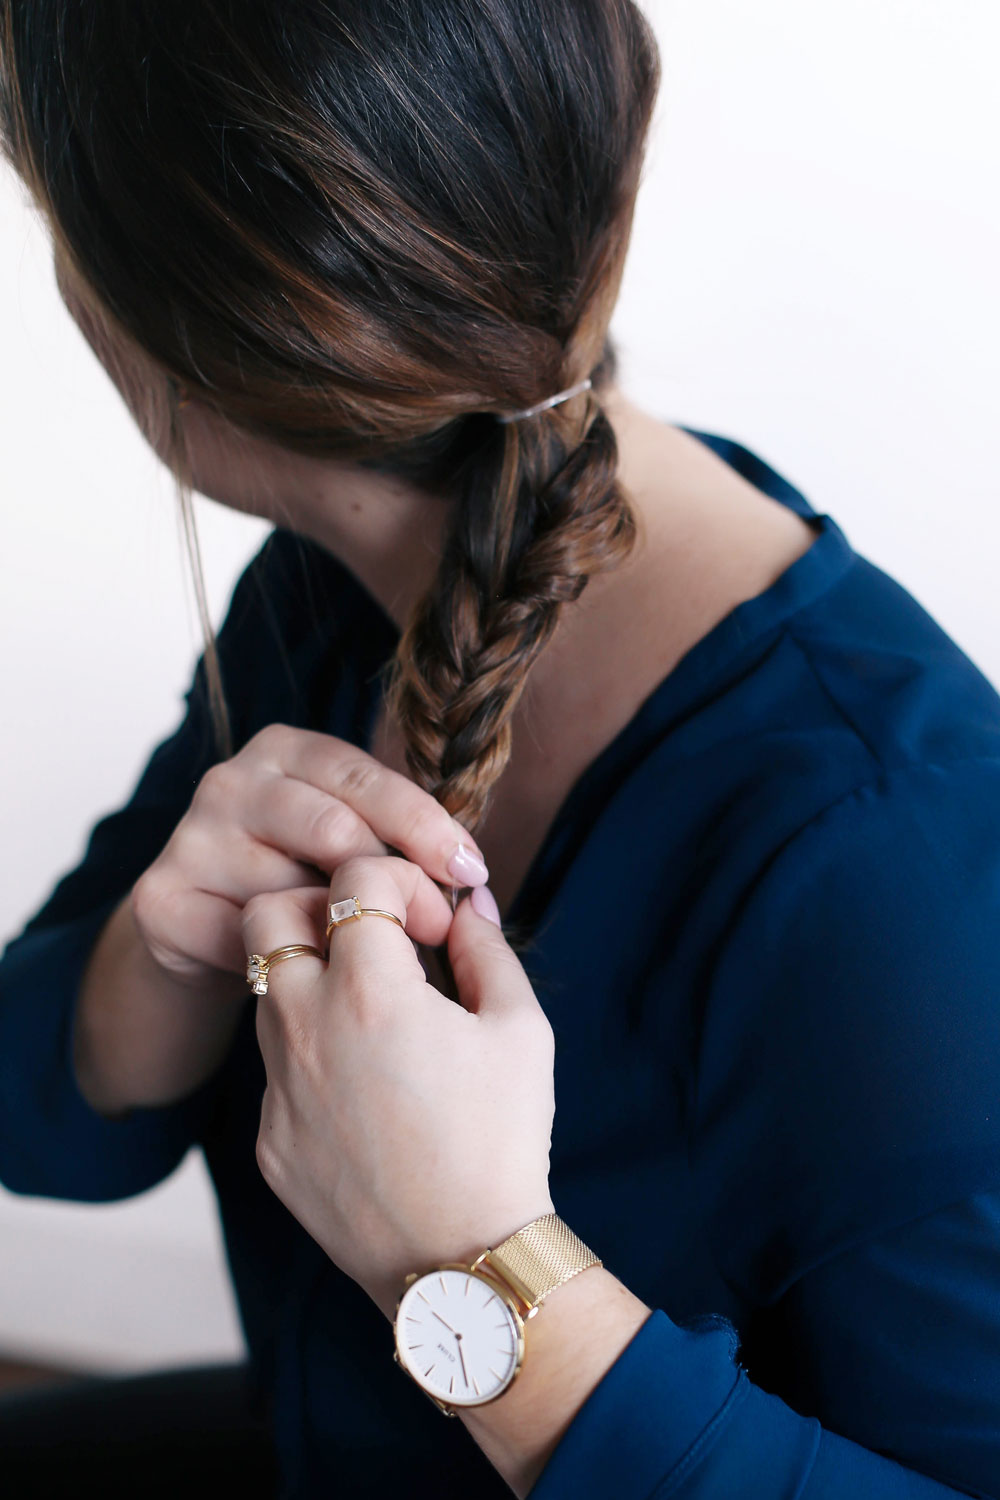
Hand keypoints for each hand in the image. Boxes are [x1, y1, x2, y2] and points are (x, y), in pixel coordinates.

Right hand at [130, 723, 488, 992]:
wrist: (205, 940)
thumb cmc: (303, 883)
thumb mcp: (351, 846)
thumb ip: (398, 842)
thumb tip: (470, 879)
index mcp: (287, 750)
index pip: (364, 777)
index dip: (424, 825)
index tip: (471, 870)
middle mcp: (232, 780)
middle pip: (332, 828)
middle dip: (394, 882)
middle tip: (436, 927)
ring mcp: (191, 836)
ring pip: (291, 888)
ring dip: (339, 932)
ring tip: (371, 959)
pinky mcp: (161, 897)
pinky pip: (245, 937)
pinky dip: (285, 962)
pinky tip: (310, 977)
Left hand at [245, 854, 556, 1319]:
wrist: (460, 1264)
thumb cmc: (502, 1140)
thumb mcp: (521, 1030)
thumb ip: (487, 949)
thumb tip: (467, 905)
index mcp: (371, 991)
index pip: (354, 876)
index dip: (401, 880)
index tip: (432, 922)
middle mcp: (306, 1028)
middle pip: (271, 913)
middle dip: (322, 904)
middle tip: (374, 938)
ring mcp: (277, 1086)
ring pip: (267, 990)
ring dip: (314, 978)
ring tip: (376, 1014)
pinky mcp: (268, 1137)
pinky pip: (274, 1068)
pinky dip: (313, 1055)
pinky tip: (366, 1089)